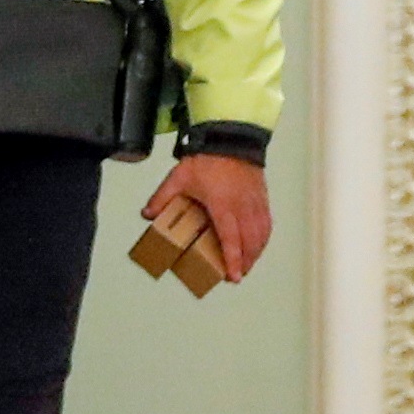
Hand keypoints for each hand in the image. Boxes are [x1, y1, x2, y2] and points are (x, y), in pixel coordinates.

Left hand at [145, 152, 271, 281]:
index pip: (230, 239)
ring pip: (261, 234)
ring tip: (247, 264)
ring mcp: (254, 202)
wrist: (230, 137)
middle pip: (249, 242)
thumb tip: (146, 215)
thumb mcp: (179, 177)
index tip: (233, 276)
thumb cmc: (207, 158)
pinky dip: (263, 237)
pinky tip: (258, 243)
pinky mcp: (262, 196)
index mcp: (223, 205)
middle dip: (245, 262)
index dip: (232, 260)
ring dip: (256, 252)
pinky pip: (267, 222)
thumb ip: (162, 197)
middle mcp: (242, 206)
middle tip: (236, 276)